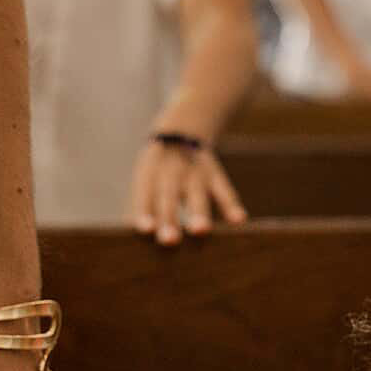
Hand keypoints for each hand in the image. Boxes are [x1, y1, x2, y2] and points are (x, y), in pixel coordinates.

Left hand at [129, 141, 247, 245]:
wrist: (181, 129)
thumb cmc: (157, 171)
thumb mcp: (145, 180)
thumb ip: (142, 208)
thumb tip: (132, 241)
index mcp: (149, 176)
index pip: (145, 196)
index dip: (145, 212)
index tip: (147, 230)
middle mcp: (170, 174)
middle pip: (169, 198)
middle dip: (170, 219)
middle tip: (169, 241)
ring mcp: (195, 174)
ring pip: (197, 195)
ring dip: (199, 213)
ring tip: (201, 230)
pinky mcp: (215, 175)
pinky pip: (224, 191)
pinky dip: (231, 205)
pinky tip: (238, 221)